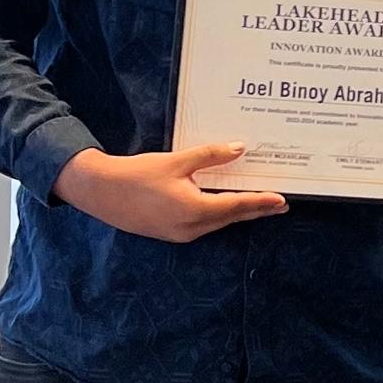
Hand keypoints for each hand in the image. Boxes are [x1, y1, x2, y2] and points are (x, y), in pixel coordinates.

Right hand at [50, 143, 287, 242]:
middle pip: (231, 217)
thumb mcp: (177, 161)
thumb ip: (211, 156)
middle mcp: (191, 227)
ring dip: (239, 213)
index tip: (282, 200)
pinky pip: (205, 225)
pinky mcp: (172, 233)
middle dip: (256, 210)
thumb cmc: (137, 175)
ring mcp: (181, 234)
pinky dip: (220, 215)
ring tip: (260, 204)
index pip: (237, 206)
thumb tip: (240, 148)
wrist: (100, 192)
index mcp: (194, 210)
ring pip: (218, 223)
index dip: (261, 202)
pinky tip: (227, 206)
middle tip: (281, 204)